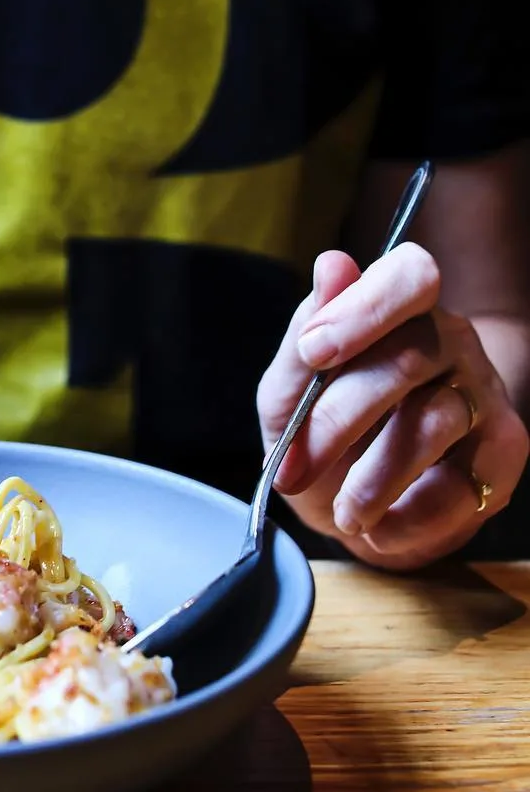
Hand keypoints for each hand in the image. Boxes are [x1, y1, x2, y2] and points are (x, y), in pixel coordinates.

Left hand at [257, 244, 528, 569]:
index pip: (410, 274)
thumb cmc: (319, 424)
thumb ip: (304, 331)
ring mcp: (482, 393)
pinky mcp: (504, 452)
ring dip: (371, 480)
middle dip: (336, 422)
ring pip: (432, 425)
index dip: (364, 309)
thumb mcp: (287, 386)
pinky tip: (376, 527)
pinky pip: (463, 483)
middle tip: (291, 470)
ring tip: (339, 511)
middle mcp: (448, 339)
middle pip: (406, 361)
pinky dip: (409, 516)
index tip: (312, 353)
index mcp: (396, 308)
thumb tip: (333, 264)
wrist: (351, 495)